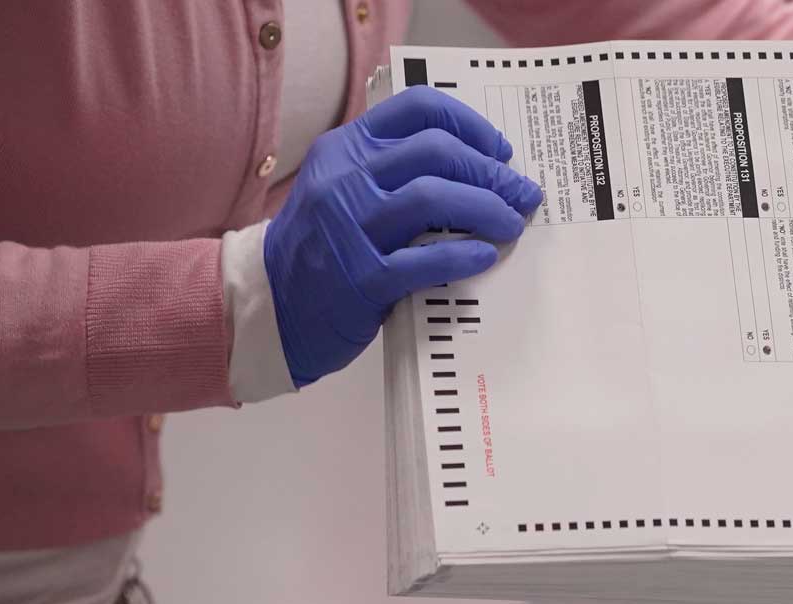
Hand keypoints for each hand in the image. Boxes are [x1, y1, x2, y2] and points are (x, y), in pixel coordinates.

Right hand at [264, 86, 542, 387]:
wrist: (272, 305)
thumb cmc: (320, 248)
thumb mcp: (341, 189)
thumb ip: (391, 171)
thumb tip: (473, 168)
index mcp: (345, 148)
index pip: (417, 109)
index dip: (469, 124)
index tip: (498, 150)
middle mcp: (345, 179)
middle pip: (436, 151)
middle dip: (491, 172)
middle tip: (520, 193)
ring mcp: (350, 226)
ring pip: (435, 198)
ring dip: (487, 208)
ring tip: (511, 224)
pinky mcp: (361, 277)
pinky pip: (426, 259)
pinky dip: (464, 255)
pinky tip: (485, 255)